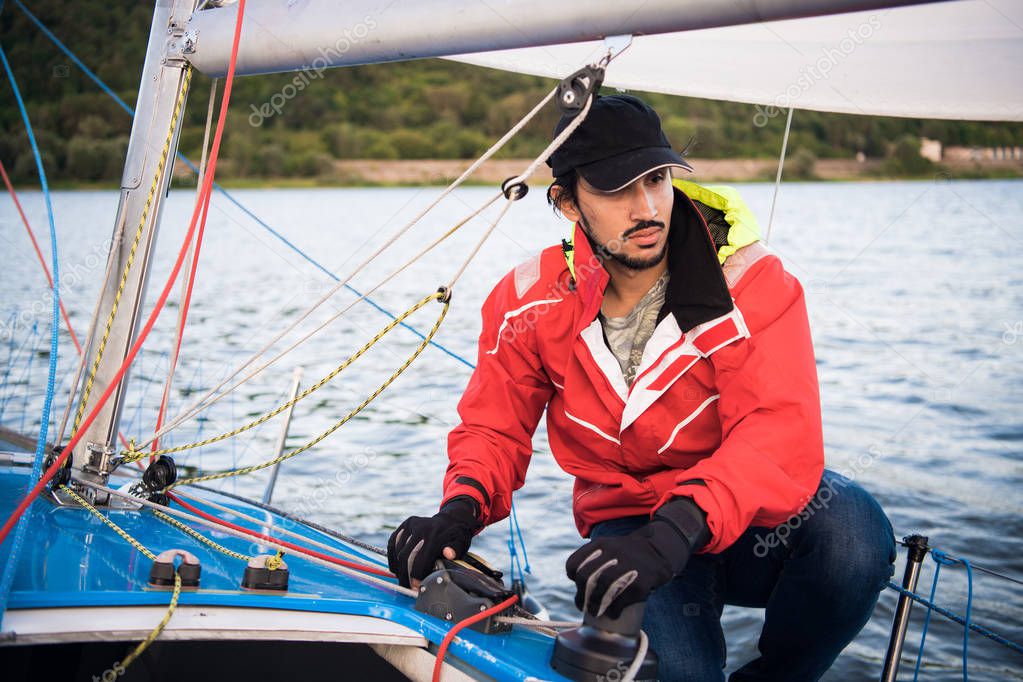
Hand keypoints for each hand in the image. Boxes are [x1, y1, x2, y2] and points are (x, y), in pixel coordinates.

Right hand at [387, 497, 479, 587]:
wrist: (451, 519)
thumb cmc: (455, 536)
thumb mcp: (461, 542)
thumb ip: (455, 550)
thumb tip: (448, 554)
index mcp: (434, 534)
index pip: (420, 559)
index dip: (416, 576)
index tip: (416, 587)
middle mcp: (421, 527)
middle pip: (405, 556)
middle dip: (404, 575)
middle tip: (406, 586)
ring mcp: (411, 524)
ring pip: (397, 551)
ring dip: (397, 567)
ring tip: (402, 578)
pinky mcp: (405, 524)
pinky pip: (392, 542)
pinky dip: (392, 556)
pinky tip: (396, 567)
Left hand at [566, 497, 707, 618]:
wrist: (660, 550)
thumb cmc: (629, 554)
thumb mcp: (610, 546)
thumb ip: (593, 559)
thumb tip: (578, 584)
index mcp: (601, 544)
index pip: (575, 562)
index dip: (573, 576)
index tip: (577, 584)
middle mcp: (611, 553)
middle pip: (585, 579)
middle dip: (581, 596)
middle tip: (584, 605)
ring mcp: (626, 568)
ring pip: (600, 591)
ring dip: (594, 606)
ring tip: (595, 612)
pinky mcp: (640, 583)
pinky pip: (620, 602)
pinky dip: (612, 611)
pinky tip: (613, 613)